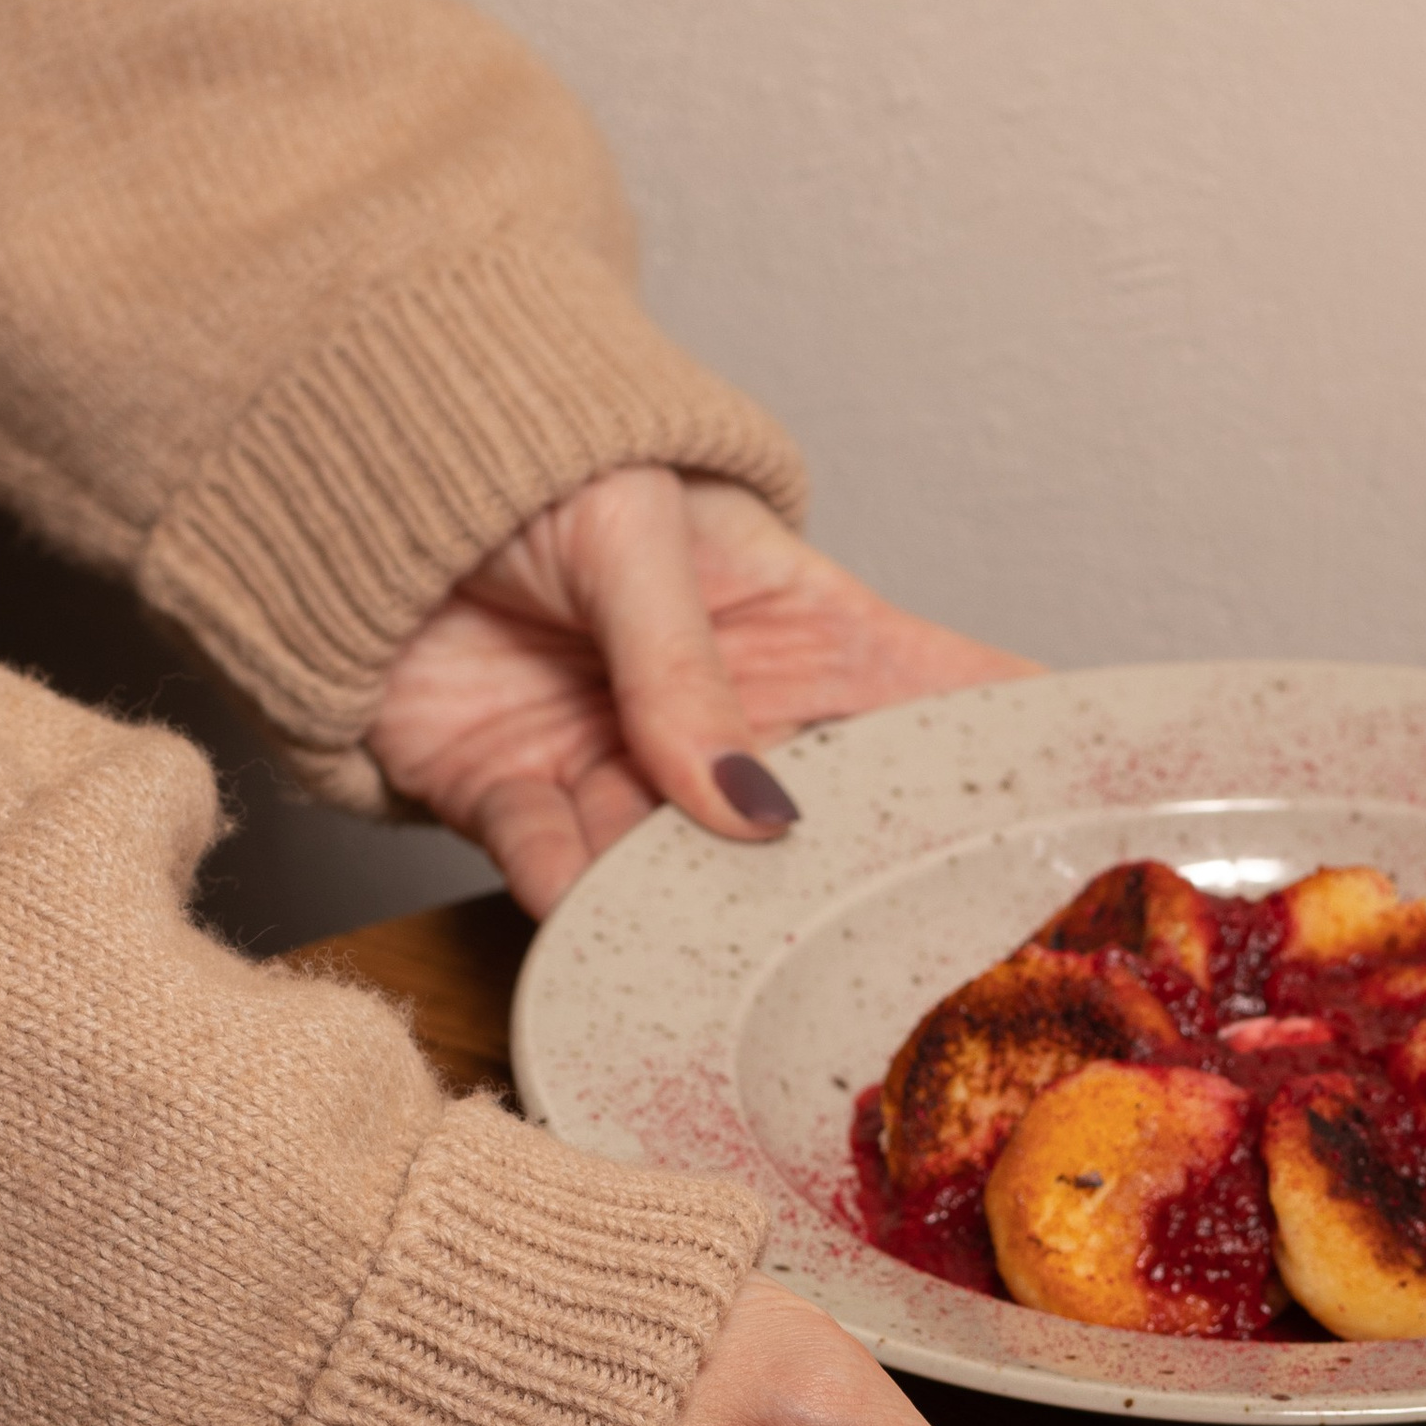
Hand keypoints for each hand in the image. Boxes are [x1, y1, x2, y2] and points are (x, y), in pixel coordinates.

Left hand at [365, 465, 1038, 915]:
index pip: (942, 696)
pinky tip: (617, 951)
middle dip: (863, 892)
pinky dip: (582, 923)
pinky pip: (562, 886)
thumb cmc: (508, 449)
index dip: (1021, 751)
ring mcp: (627, 772)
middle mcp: (728, 719)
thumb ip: (684, 674)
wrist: (331, 460)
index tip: (1094, 816)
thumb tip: (748, 812)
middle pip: (825, 825)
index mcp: (798, 625)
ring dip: (709, 923)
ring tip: (752, 976)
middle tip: (923, 963)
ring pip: (692, 879)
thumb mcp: (628, 534)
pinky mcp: (517, 806)